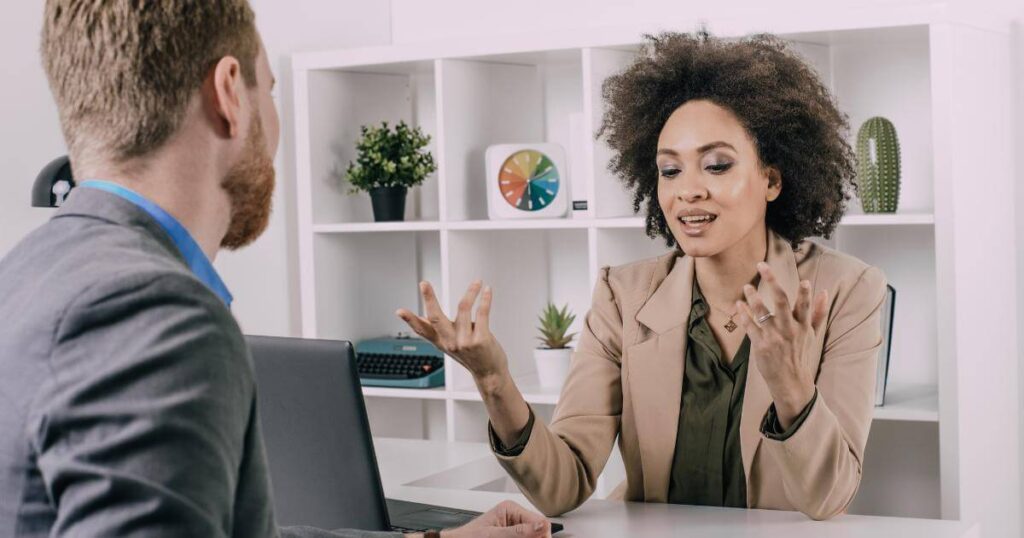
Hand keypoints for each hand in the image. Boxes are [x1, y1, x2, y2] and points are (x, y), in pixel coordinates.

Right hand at [397, 280, 509, 385]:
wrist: (490, 375)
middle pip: (436, 317)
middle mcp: (451, 342)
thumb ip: (437, 332)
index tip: (400, 311)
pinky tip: (486, 291)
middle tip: (424, 284)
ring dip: (471, 292)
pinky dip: (484, 299)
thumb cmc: (472, 357)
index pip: (422, 330)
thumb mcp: (451, 346)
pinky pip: (482, 313)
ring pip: (463, 308)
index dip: (410, 321)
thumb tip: (421, 317)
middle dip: (429, 299)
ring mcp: (466, 341)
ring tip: (476, 282)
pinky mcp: (481, 339)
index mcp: (442, 342)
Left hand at [441, 500, 550, 537]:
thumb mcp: (494, 535)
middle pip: (538, 531)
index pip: (539, 521)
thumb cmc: (468, 537)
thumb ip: (519, 532)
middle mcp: (515, 518)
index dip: (543, 535)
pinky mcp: (512, 536)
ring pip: (532, 536)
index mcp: (511, 509)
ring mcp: (514, 529)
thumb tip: (543, 526)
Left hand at [736, 262, 827, 427]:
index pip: (805, 306)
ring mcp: (774, 337)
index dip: (805, 294)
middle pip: (782, 302)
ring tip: (747, 286)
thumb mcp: (813, 334)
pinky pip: (750, 327)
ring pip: (762, 312)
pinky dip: (743, 315)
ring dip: (753, 297)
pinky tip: (738, 305)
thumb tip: (825, 292)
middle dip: (772, 282)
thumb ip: (819, 312)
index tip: (804, 281)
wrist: (791, 381)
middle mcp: (789, 330)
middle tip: (762, 266)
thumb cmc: (801, 354)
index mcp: (803, 326)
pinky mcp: (761, 345)